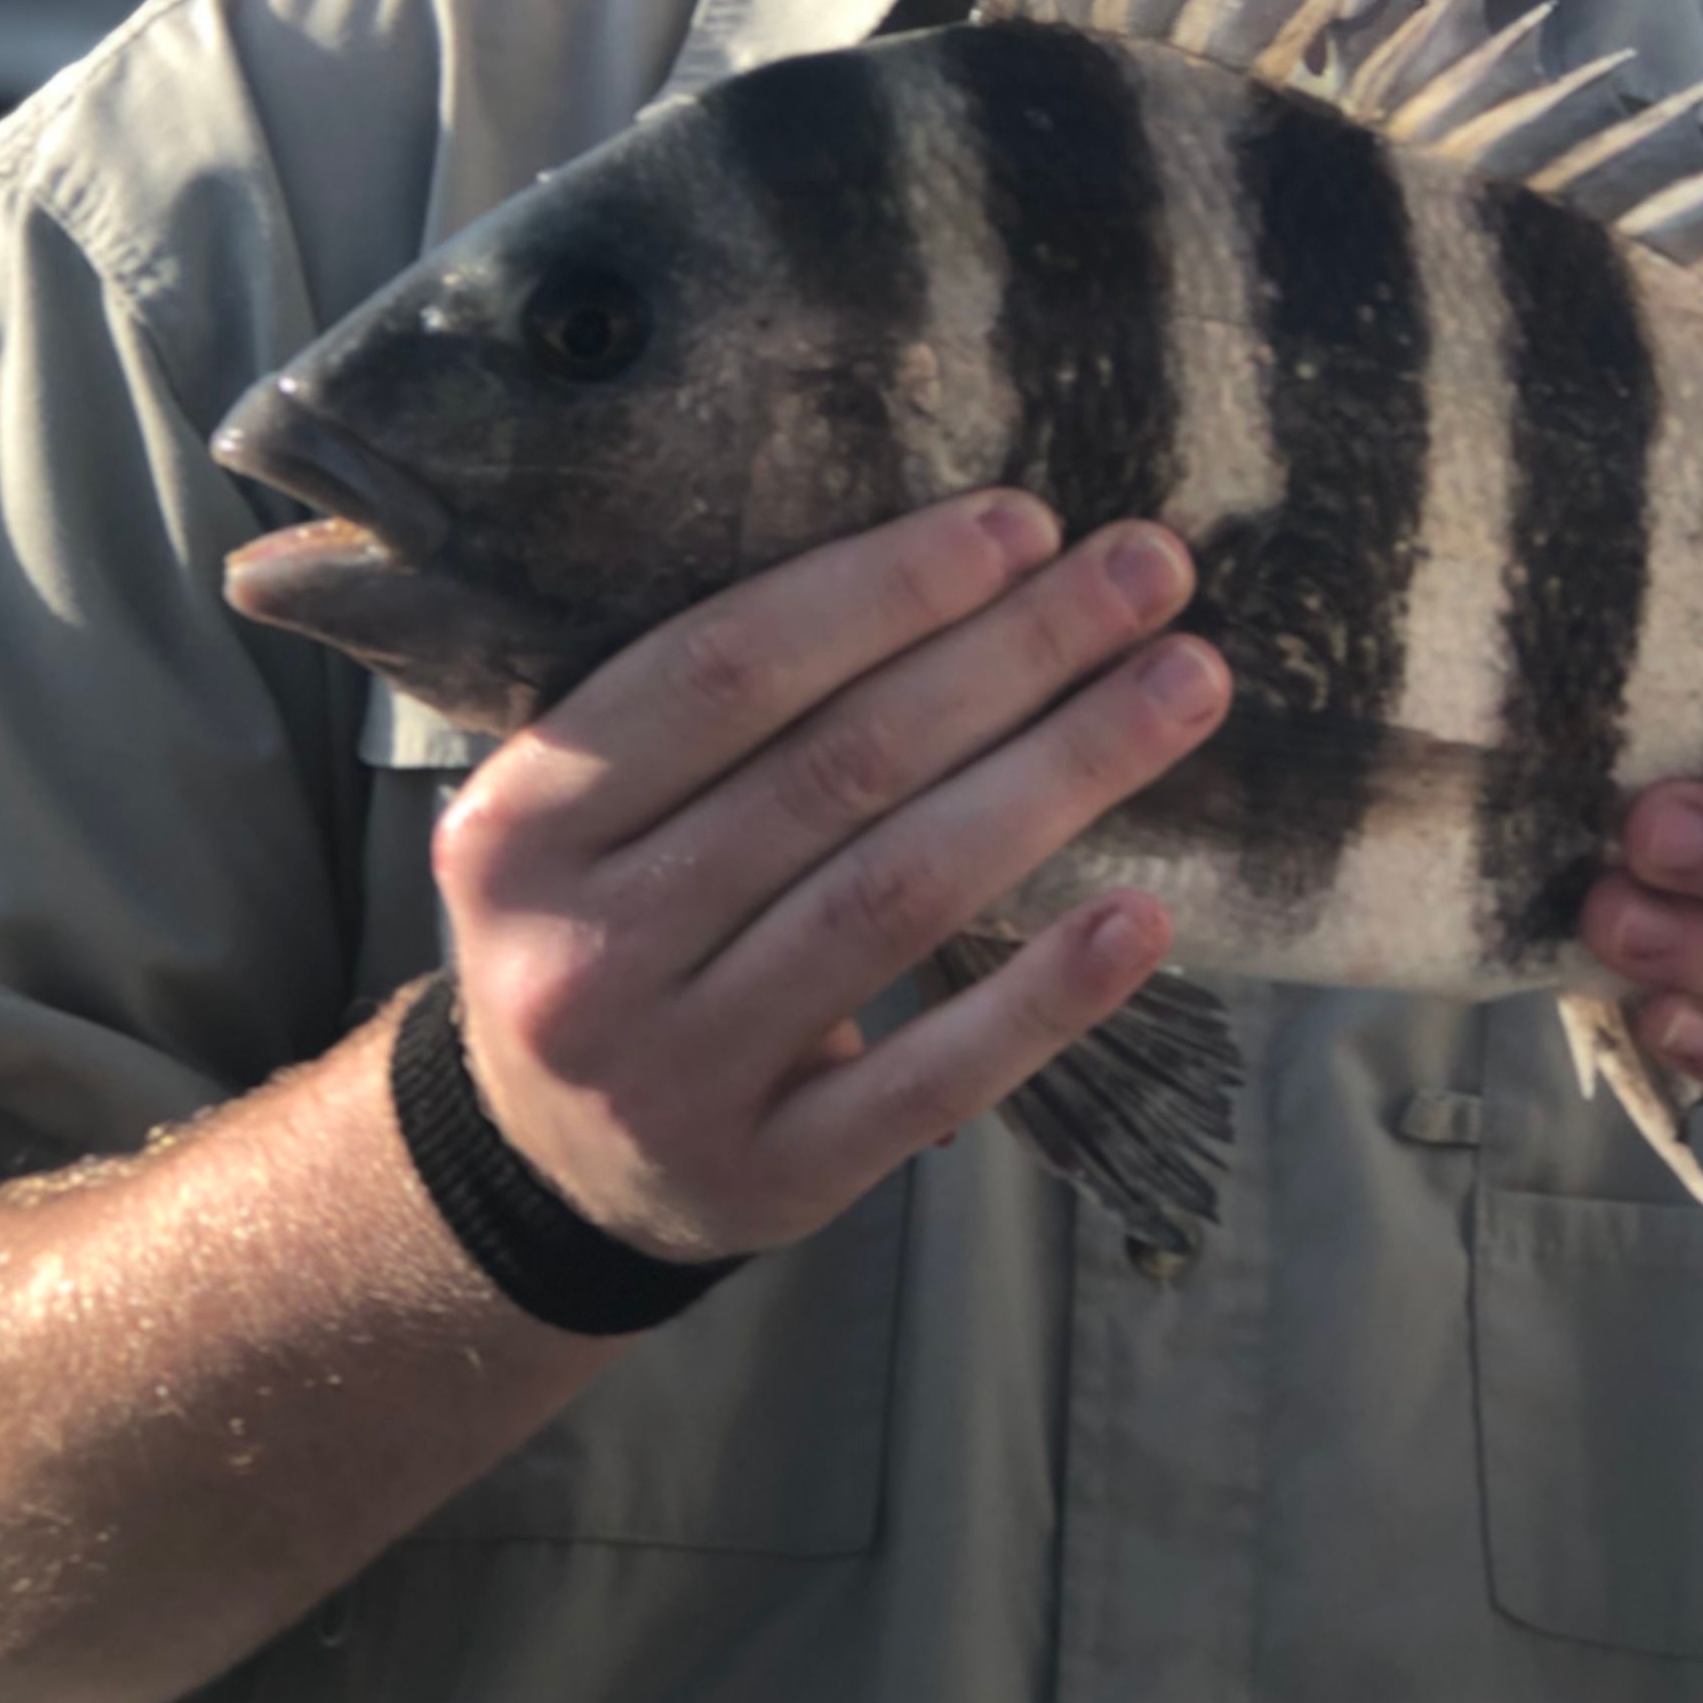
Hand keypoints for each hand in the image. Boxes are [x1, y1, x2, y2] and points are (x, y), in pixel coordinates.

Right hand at [430, 490, 1231, 1264]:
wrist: (537, 1174)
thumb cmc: (602, 930)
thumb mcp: (580, 819)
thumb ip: (705, 717)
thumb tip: (959, 566)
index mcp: (520, 825)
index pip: (723, 671)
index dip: (884, 587)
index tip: (1023, 523)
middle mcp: (582, 951)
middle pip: (838, 770)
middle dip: (1015, 651)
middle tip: (1149, 571)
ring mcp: (675, 1077)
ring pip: (898, 897)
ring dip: (1061, 775)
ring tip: (1182, 686)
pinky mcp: (771, 1179)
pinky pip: (930, 1075)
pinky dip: (1043, 993)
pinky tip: (1142, 914)